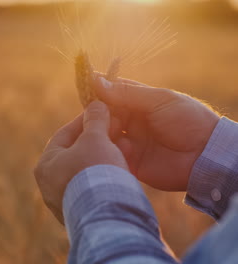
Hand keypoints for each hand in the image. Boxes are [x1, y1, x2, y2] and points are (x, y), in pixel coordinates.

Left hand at [34, 101, 127, 223]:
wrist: (106, 216)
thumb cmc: (95, 172)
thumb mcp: (95, 138)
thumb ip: (95, 120)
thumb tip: (96, 104)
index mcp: (46, 164)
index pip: (64, 134)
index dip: (85, 120)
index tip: (101, 111)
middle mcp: (49, 185)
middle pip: (76, 154)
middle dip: (98, 139)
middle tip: (116, 129)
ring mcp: (64, 201)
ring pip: (87, 171)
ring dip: (105, 157)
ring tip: (126, 147)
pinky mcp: (82, 213)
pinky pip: (95, 187)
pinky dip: (107, 176)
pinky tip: (124, 169)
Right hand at [95, 77, 219, 190]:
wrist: (206, 156)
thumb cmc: (188, 120)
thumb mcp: (158, 100)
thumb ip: (127, 93)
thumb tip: (97, 80)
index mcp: (138, 103)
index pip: (111, 93)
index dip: (97, 91)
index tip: (85, 87)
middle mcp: (130, 121)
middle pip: (103, 115)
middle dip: (97, 115)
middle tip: (95, 117)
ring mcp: (129, 142)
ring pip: (103, 135)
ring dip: (102, 133)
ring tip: (108, 133)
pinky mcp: (129, 162)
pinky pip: (111, 156)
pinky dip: (111, 152)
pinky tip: (120, 149)